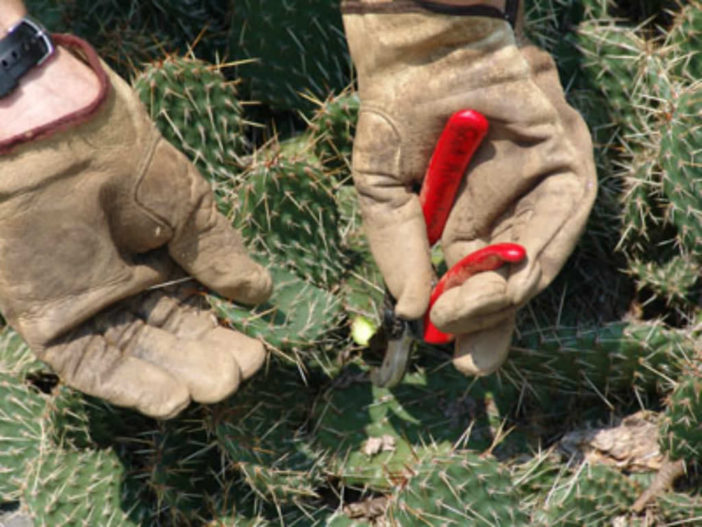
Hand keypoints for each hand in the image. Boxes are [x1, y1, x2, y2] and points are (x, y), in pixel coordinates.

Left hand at [0, 36, 271, 417]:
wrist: (56, 144)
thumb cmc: (127, 165)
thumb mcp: (188, 206)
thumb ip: (218, 254)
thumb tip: (261, 290)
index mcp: (158, 256)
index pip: (195, 308)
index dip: (224, 332)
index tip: (256, 350)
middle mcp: (124, 286)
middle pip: (169, 337)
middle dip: (206, 359)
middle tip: (238, 373)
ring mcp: (87, 306)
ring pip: (136, 356)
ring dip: (176, 376)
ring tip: (215, 388)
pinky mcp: (50, 322)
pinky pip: (90, 365)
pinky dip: (129, 387)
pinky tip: (172, 400)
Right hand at [343, 1, 596, 374]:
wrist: (421, 52)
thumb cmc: (395, 118)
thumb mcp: (381, 194)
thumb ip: (396, 249)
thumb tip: (410, 311)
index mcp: (462, 228)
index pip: (474, 286)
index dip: (469, 322)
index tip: (455, 357)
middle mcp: (504, 215)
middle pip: (513, 282)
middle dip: (494, 321)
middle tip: (470, 355)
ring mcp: (535, 189)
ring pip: (541, 258)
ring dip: (510, 291)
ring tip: (468, 310)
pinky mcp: (561, 157)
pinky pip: (565, 211)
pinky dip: (540, 245)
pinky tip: (501, 267)